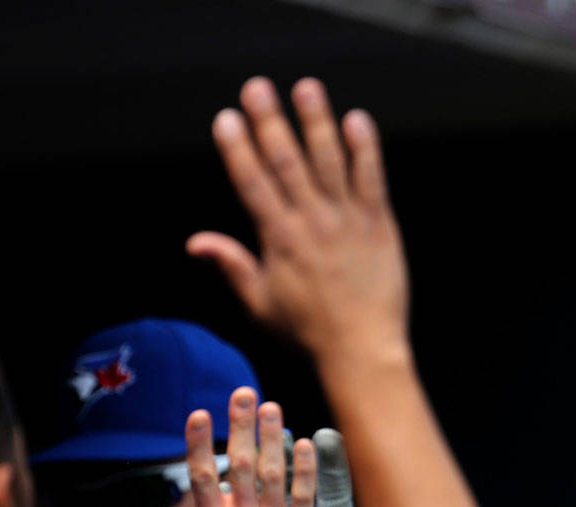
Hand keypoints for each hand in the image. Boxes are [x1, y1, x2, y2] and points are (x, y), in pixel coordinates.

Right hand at [104, 387, 319, 506]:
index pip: (200, 475)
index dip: (199, 442)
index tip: (199, 413)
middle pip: (240, 463)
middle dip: (241, 425)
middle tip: (244, 393)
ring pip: (273, 473)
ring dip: (273, 437)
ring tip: (272, 406)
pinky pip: (305, 494)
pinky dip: (305, 468)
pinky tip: (306, 442)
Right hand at [190, 77, 407, 358]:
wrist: (363, 349)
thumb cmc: (310, 331)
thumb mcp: (260, 303)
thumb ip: (231, 265)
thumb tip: (195, 242)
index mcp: (278, 239)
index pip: (252, 183)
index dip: (237, 148)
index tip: (226, 118)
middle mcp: (310, 222)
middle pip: (286, 162)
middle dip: (269, 121)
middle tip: (257, 87)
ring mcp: (346, 220)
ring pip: (329, 161)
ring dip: (316, 122)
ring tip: (306, 88)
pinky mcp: (379, 224)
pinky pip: (372, 178)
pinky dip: (365, 148)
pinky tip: (356, 119)